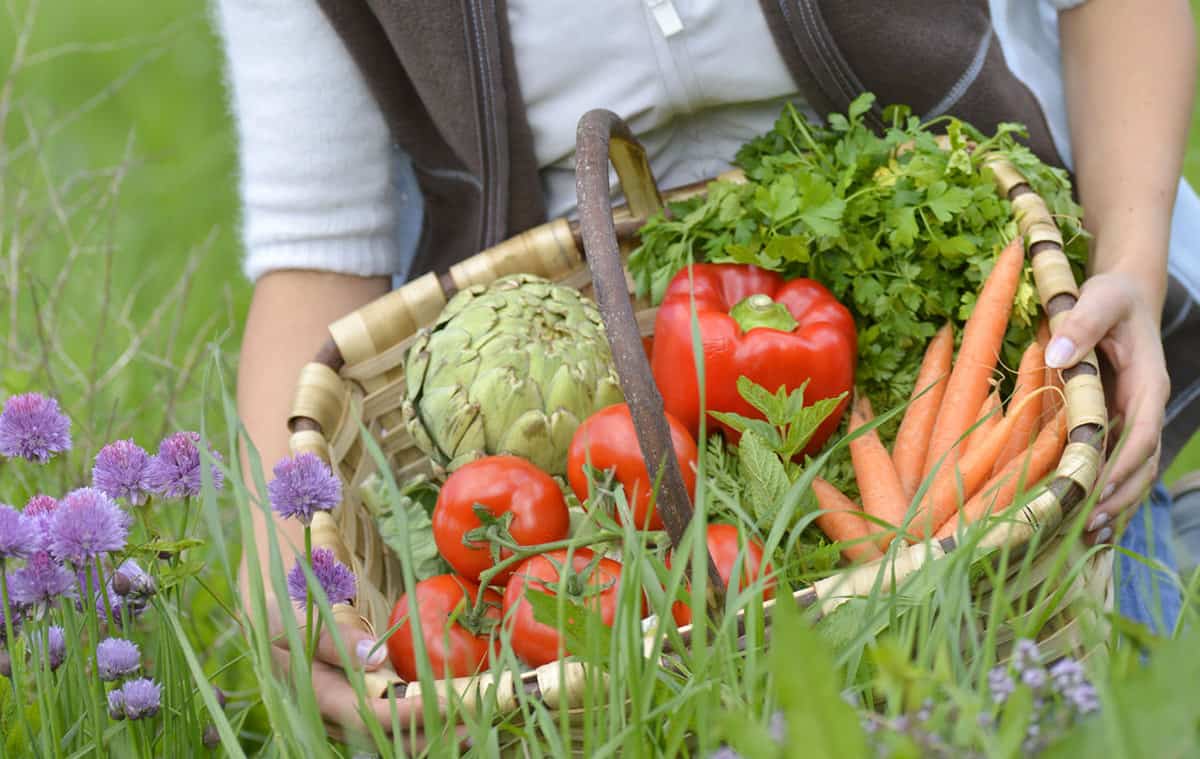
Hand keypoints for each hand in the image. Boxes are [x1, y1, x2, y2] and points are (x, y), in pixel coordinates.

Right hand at [260, 589, 459, 748]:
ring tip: (470, 729)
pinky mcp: (350, 714)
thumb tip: (378, 656)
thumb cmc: (283, 621)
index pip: (371, 714)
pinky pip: (386, 732)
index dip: (411, 712)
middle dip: (432, 735)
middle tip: (475, 725)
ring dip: (429, 737)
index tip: (447, 701)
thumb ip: (339, 641)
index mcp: (320, 695)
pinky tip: (444, 720)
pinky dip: (416, 729)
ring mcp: (342, 720)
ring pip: (389, 742)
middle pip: (387, 740)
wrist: (260, 632)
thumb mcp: (303, 623)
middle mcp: (333, 717)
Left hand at [1044, 271, 1168, 544]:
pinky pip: (1117, 463)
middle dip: (1119, 496)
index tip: (1099, 488)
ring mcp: (1133, 418)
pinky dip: (1105, 488)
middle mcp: (1145, 407)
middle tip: (1086, 526)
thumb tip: (1059, 356)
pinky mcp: (1117, 422)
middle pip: (1142, 464)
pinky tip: (1083, 516)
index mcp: (1148, 384)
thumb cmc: (1110, 296)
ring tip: (1086, 535)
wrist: (1122, 295)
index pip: (1142, 434)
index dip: (1123, 464)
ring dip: (1114, 501)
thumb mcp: (1098, 298)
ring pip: (1134, 471)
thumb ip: (1082, 324)